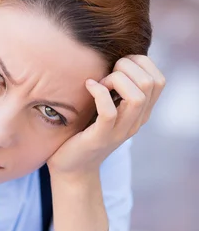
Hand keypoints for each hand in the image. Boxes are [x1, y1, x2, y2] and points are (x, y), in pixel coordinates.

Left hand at [47, 55, 165, 178]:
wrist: (72, 169)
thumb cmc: (84, 133)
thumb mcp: (107, 109)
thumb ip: (117, 91)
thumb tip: (117, 61)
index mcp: (140, 114)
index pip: (159, 80)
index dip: (141, 63)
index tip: (118, 66)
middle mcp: (135, 123)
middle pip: (150, 83)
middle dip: (127, 67)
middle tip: (106, 74)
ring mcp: (119, 132)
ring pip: (136, 96)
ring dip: (116, 79)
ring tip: (99, 82)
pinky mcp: (100, 138)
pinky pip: (109, 111)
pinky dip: (99, 92)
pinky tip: (88, 86)